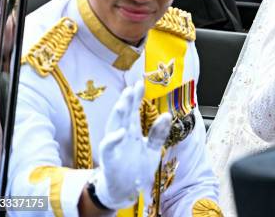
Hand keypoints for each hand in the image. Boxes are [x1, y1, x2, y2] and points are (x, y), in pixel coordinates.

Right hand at [94, 80, 170, 209]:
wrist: (126, 191)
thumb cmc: (137, 169)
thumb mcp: (152, 149)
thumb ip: (158, 133)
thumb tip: (166, 115)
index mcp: (132, 132)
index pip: (134, 111)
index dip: (136, 97)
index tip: (140, 83)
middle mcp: (122, 136)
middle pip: (123, 115)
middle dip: (127, 101)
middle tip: (131, 88)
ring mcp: (115, 147)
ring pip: (113, 127)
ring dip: (118, 115)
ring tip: (124, 103)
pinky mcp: (109, 160)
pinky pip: (108, 147)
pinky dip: (112, 139)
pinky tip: (120, 132)